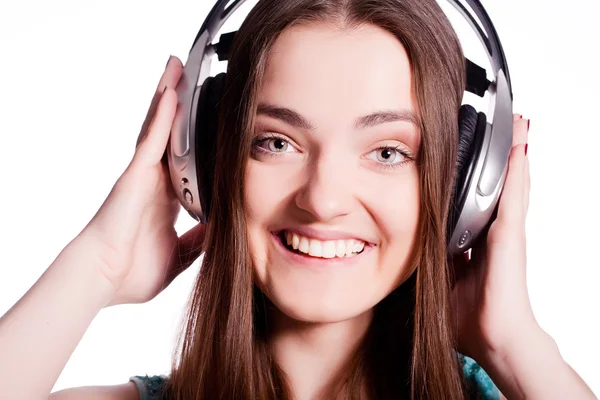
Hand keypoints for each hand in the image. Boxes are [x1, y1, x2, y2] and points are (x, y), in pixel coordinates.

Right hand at [78, 56, 204, 306]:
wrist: (104, 279)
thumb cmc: (133, 271)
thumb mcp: (181, 255)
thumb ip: (200, 242)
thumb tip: (221, 234)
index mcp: (167, 198)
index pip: (184, 160)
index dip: (194, 140)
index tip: (210, 123)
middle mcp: (155, 180)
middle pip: (169, 134)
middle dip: (178, 106)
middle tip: (190, 77)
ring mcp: (144, 174)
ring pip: (158, 128)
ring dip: (168, 97)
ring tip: (177, 67)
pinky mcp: (135, 174)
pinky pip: (151, 139)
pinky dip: (162, 116)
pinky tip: (171, 92)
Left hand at [451, 114, 537, 360]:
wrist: (496, 341)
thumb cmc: (471, 319)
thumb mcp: (440, 282)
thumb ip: (431, 263)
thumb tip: (409, 252)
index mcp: (474, 242)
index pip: (471, 202)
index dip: (470, 179)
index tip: (467, 154)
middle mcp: (492, 232)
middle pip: (494, 186)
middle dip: (497, 158)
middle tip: (503, 125)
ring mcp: (504, 232)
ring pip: (509, 183)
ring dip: (512, 153)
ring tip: (517, 123)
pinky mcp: (511, 234)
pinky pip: (514, 195)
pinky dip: (517, 169)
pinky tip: (520, 145)